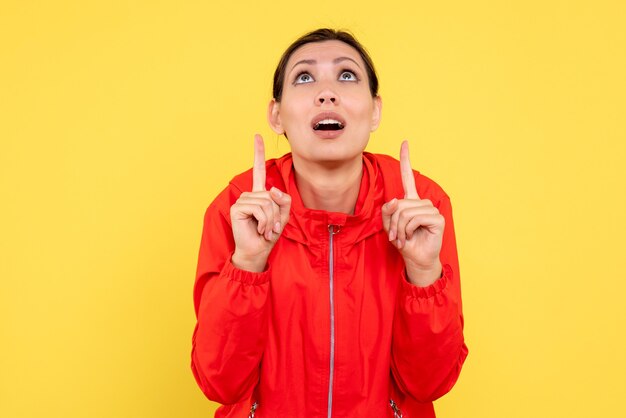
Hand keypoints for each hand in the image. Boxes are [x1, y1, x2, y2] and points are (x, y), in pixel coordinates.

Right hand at [230, 134, 290, 271]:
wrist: (257, 251)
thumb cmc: (268, 234)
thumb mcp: (283, 216)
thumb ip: (283, 201)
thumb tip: (272, 190)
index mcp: (260, 194)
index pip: (258, 170)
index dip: (257, 153)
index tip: (257, 135)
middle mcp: (250, 195)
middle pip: (272, 195)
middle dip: (277, 214)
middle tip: (272, 228)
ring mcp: (242, 201)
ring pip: (267, 202)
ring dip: (271, 220)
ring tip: (265, 230)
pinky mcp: (238, 208)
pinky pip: (260, 209)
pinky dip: (265, 221)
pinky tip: (259, 229)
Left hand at [382, 141, 443, 285]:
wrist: (415, 258)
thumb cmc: (404, 242)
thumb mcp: (389, 226)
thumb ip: (387, 211)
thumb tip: (395, 200)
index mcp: (411, 201)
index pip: (408, 177)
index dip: (407, 160)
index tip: (405, 142)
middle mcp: (422, 203)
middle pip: (399, 204)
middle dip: (393, 222)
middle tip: (396, 236)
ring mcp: (431, 210)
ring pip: (405, 211)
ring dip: (399, 228)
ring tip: (403, 238)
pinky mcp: (437, 219)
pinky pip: (414, 218)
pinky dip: (407, 230)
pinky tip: (412, 236)